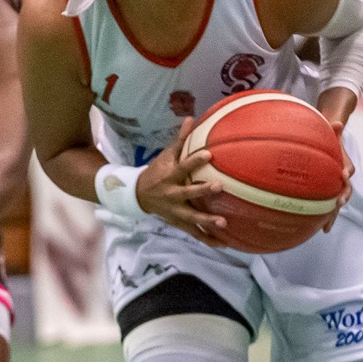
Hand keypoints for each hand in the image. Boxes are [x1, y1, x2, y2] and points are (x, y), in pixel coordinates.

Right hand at [136, 118, 228, 241]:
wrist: (138, 196)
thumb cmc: (158, 171)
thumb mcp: (166, 156)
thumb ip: (180, 140)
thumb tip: (190, 118)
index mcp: (171, 176)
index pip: (184, 166)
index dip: (195, 161)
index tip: (209, 154)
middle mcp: (172, 194)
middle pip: (188, 193)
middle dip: (202, 191)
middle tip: (219, 187)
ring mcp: (175, 211)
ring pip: (191, 217)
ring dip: (207, 220)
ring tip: (224, 222)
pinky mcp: (178, 223)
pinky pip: (194, 233)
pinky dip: (208, 239)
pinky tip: (224, 243)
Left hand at [324, 116, 354, 231]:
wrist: (331, 139)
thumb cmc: (329, 135)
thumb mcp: (331, 130)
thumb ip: (334, 128)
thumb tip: (337, 122)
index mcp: (343, 162)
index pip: (348, 169)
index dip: (346, 172)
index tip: (344, 175)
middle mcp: (342, 176)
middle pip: (345, 190)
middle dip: (341, 198)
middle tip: (338, 204)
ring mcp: (335, 185)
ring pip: (336, 202)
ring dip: (332, 214)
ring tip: (326, 227)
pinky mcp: (327, 192)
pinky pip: (326, 205)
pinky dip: (324, 217)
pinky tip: (317, 229)